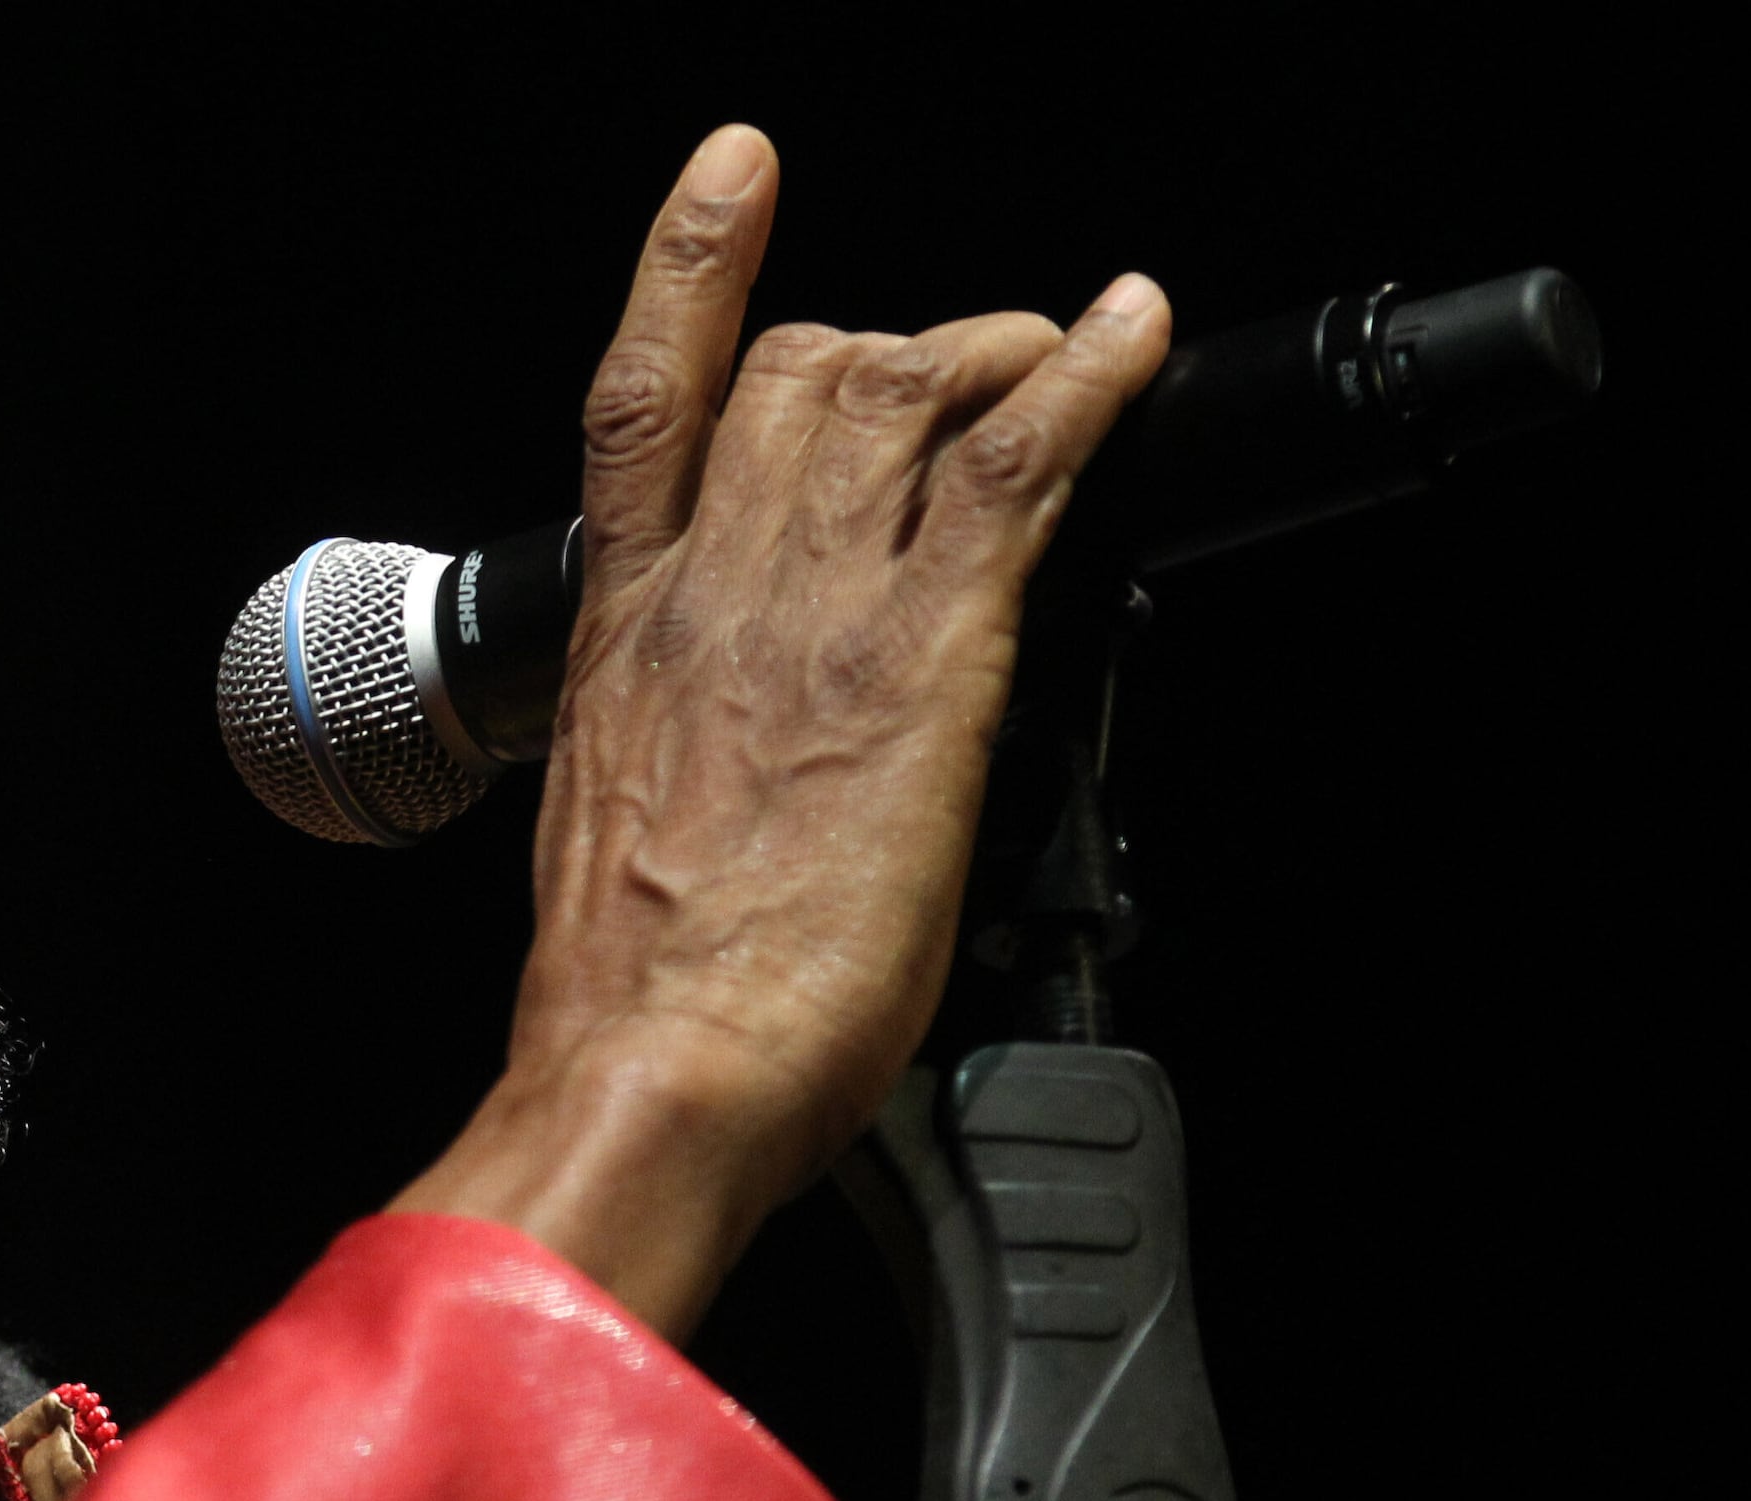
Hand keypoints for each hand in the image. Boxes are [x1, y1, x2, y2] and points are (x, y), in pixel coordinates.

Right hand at [394, 124, 1171, 1338]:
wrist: (651, 1066)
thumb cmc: (631, 1002)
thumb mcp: (617, 842)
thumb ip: (675, 760)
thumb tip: (725, 772)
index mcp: (622, 639)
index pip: (646, 404)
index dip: (692, 273)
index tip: (732, 185)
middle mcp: (707, 591)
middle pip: (802, 374)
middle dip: (899, 350)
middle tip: (971, 385)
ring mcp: (813, 609)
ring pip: (909, 393)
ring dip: (1000, 358)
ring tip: (1061, 365)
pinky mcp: (922, 655)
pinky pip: (1018, 465)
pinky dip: (1090, 377)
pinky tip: (1133, 334)